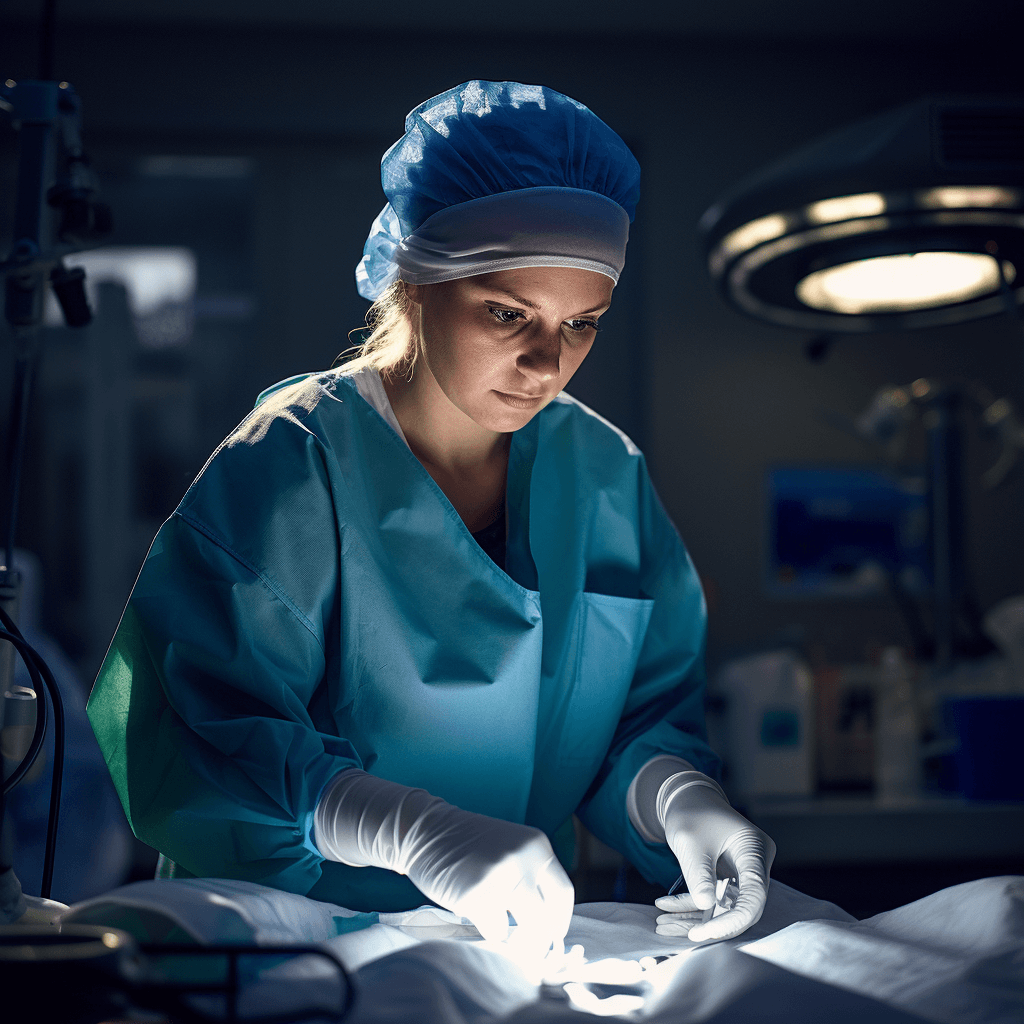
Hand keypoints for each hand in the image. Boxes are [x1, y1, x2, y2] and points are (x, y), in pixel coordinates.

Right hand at [402, 801, 574, 955]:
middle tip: (525, 947)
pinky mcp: (477, 895)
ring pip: (523, 930)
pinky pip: (495, 930)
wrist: (427, 830)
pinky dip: (488, 928)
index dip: (559, 921)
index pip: (563, 894)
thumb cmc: (469, 846)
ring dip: (512, 936)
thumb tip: (547, 927)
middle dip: (537, 940)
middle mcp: (524, 860)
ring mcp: (501, 877)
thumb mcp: (510, 850)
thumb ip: (530, 877)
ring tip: (494, 918)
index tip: (552, 936)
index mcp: (537, 846)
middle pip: (545, 919)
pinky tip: (472, 907)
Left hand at [652, 777, 774, 941]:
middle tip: (677, 932)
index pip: (753, 896)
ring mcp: (741, 874)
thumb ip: (699, 872)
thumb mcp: (690, 841)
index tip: (702, 932)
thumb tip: (706, 905)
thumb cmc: (690, 812)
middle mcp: (753, 865)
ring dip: (692, 919)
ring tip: (661, 925)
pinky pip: (711, 900)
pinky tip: (664, 907)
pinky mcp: (727, 879)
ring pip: (722, 908)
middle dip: (708, 924)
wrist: (684, 799)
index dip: (732, 920)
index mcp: (755, 850)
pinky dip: (689, 907)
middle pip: (740, 908)